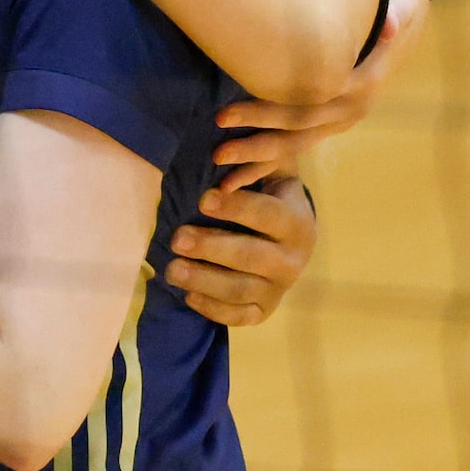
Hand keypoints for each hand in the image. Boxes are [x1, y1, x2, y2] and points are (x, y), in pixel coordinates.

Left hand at [165, 174, 315, 326]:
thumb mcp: (271, 173)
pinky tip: (188, 295)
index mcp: (297, 223)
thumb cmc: (269, 196)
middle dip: (212, 247)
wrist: (289, 239)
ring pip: (241, 289)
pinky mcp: (264, 310)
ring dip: (205, 280)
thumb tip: (226, 153)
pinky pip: (240, 316)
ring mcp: (279, 288)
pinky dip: (214, 309)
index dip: (237, 208)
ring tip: (172, 269)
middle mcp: (294, 260)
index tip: (203, 199)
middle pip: (252, 256)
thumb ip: (256, 161)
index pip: (269, 216)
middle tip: (177, 238)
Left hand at [212, 0, 430, 186]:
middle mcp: (352, 108)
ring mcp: (339, 118)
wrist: (400, 19)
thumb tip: (391, 24)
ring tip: (219, 170)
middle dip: (254, 140)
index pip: (306, 103)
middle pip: (297, 130)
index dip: (263, 110)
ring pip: (295, 145)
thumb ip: (398, 7)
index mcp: (363, 84)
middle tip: (215, 151)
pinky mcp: (327, 121)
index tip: (222, 113)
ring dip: (258, 160)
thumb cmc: (392, 2)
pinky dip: (265, 163)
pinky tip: (234, 180)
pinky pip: (294, 146)